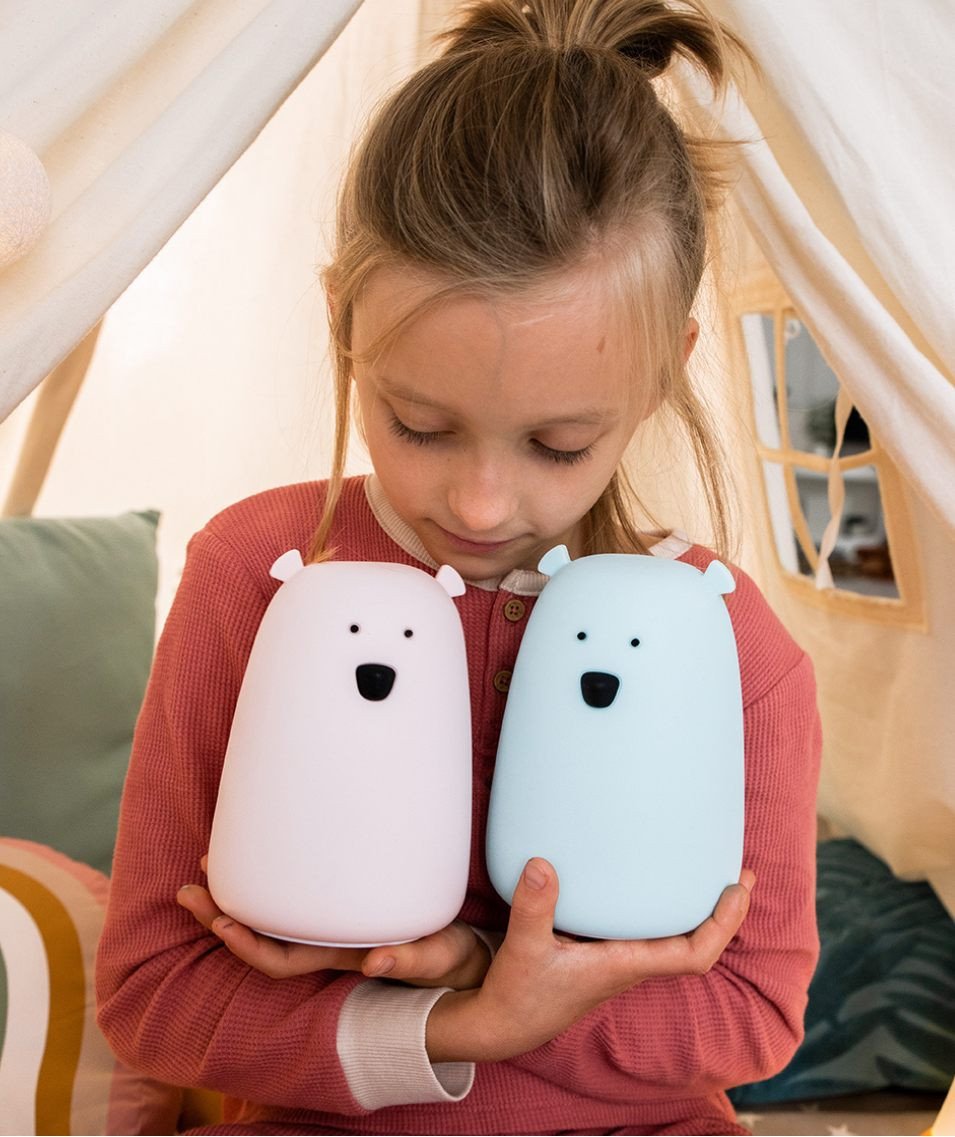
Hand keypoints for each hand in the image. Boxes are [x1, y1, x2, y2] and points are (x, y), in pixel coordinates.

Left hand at [176, 859, 491, 987]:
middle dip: (222, 918)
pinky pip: (290, 902)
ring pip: (270, 920)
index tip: (223, 922)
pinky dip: (264, 885)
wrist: (461, 959)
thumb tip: (376, 960)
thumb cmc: (449, 957)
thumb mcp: (438, 957)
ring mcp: (330, 929)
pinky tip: (252, 861)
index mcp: (343, 957)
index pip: (283, 960)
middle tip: (189, 888)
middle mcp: (328, 945)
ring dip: (233, 899)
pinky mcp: (340, 908)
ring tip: (206, 868)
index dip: (249, 946)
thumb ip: (412, 959)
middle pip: (261, 941)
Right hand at [426, 858, 754, 1062]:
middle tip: (742, 874)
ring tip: (712, 877)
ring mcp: (618, 961)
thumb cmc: (518, 994)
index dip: (722, 924)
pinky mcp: (602, 955)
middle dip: (725, 914)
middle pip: (696, 945)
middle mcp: (630, 964)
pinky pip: (650, 934)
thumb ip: (534, 907)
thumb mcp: (523, 948)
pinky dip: (665, 911)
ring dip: (699, 912)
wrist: (503, 1024)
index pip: (693, 954)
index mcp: (624, 965)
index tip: (737, 889)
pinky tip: (656, 888)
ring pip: (675, 940)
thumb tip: (542, 864)